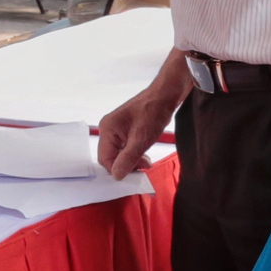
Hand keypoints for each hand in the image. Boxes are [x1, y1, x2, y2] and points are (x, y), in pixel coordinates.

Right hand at [97, 54, 187, 175]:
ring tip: (146, 160)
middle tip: (143, 165)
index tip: (135, 173)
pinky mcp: (125, 129)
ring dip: (131, 160)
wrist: (165, 95)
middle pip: (111, 157)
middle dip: (126, 165)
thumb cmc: (153, 111)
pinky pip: (125, 147)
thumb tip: (117, 175)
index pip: (105, 159)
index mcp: (107, 130)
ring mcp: (116, 128)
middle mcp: (108, 129)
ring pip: (119, 153)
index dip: (118, 169)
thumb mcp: (142, 139)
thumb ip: (128, 158)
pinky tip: (144, 153)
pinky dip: (134, 153)